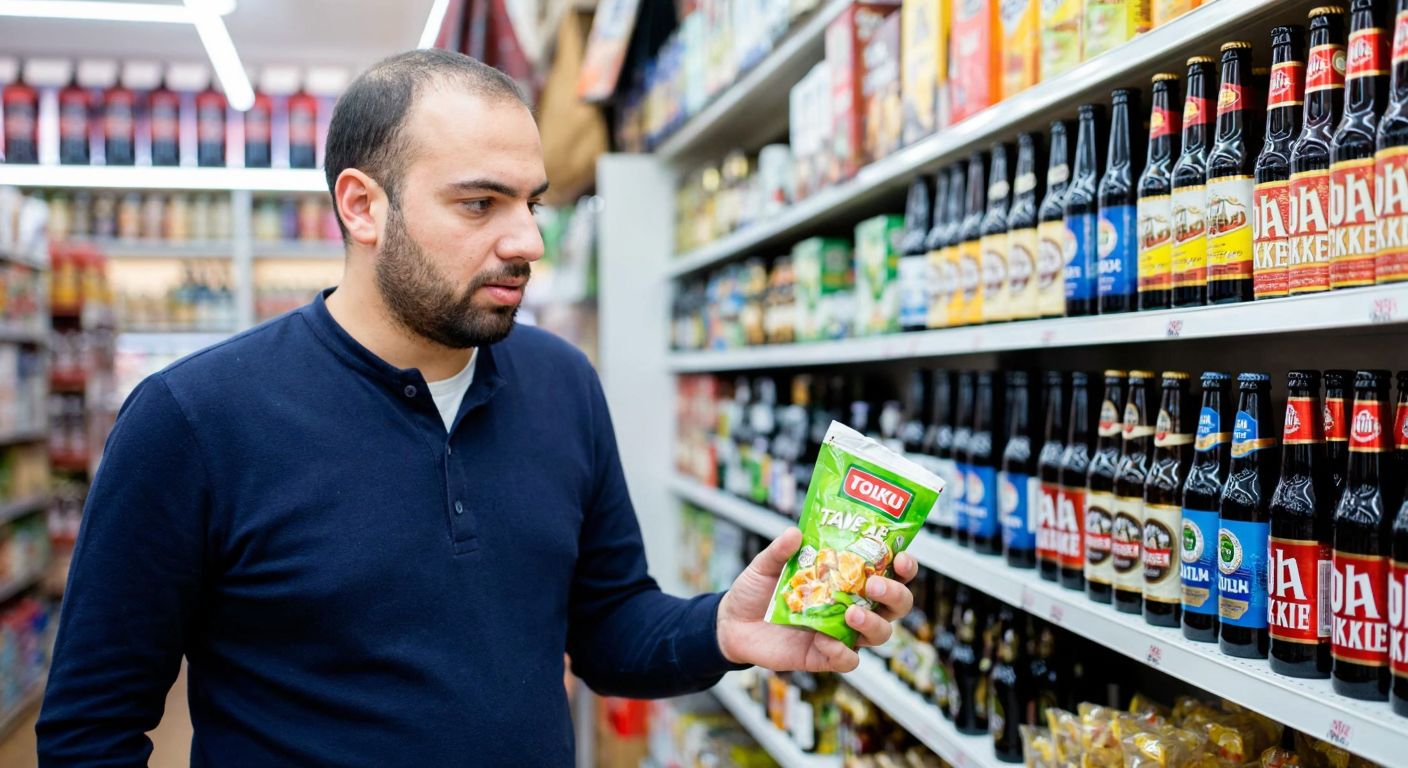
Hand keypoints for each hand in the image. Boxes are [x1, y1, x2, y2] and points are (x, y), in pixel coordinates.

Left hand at [715, 527, 917, 672]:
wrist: (732, 624)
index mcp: (846, 579)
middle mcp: (852, 606)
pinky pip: (848, 660)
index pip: (889, 572)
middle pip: (896, 605)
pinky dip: (843, 653)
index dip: (904, 567)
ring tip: (850, 614)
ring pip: (880, 633)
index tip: (901, 558)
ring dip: (873, 623)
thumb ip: (781, 549)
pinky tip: (826, 642)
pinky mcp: (825, 657)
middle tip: (874, 586)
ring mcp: (842, 633)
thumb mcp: (766, 564)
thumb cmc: (757, 591)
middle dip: (895, 595)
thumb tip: (795, 532)